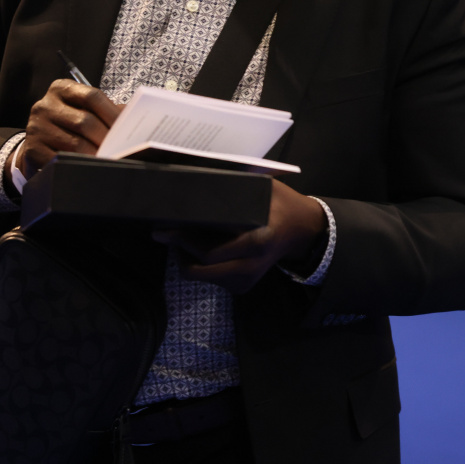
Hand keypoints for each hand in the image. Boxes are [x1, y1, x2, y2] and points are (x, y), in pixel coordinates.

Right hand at [16, 79, 122, 171]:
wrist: (42, 143)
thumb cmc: (71, 125)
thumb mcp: (85, 110)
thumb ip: (107, 110)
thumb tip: (134, 117)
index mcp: (61, 89)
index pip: (92, 96)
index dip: (112, 113)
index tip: (128, 128)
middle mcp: (45, 105)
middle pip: (84, 122)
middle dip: (106, 139)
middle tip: (121, 150)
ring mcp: (36, 128)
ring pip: (76, 144)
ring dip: (96, 154)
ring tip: (110, 159)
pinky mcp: (33, 150)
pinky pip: (62, 160)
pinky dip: (80, 165)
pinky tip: (91, 167)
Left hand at [153, 179, 326, 293]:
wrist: (301, 230)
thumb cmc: (279, 203)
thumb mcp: (262, 188)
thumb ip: (235, 185)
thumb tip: (196, 176)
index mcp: (258, 240)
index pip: (211, 250)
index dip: (183, 240)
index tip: (163, 227)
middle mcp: (252, 265)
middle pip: (199, 267)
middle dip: (178, 249)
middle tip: (167, 231)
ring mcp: (247, 280)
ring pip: (201, 275)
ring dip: (187, 257)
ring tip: (185, 235)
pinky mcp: (243, 287)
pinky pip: (210, 278)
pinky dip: (199, 263)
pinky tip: (201, 245)